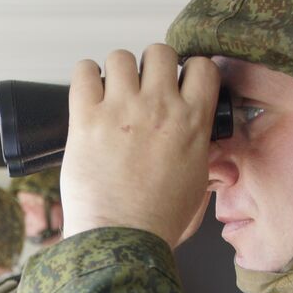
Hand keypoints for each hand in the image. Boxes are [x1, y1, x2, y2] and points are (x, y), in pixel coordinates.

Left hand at [60, 44, 220, 246]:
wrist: (120, 240)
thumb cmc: (158, 223)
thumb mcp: (198, 188)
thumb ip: (205, 162)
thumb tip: (210, 154)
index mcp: (192, 123)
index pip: (202, 66)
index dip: (188, 72)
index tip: (177, 84)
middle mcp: (159, 108)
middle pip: (159, 52)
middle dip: (151, 67)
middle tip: (141, 90)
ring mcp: (121, 110)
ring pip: (121, 56)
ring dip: (117, 72)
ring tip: (112, 94)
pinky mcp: (86, 119)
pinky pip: (83, 71)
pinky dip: (85, 76)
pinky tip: (88, 94)